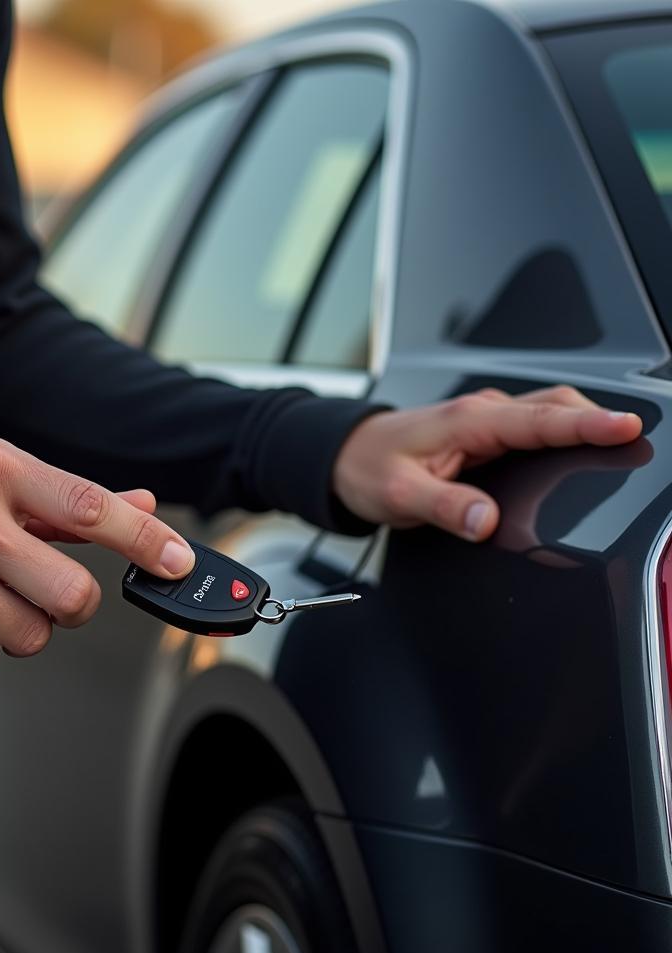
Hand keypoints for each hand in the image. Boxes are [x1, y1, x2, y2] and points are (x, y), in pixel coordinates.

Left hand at [332, 386, 642, 540]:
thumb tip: (486, 520)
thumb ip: (445, 506)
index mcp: (466, 421)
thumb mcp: (400, 494)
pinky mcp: (482, 432)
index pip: (538, 421)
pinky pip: (532, 426)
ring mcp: (482, 420)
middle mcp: (479, 413)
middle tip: (638, 439)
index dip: (585, 424)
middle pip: (553, 406)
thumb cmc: (366, 468)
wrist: (340, 456)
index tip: (625, 428)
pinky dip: (561, 431)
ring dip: (583, 422)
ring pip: (545, 412)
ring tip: (622, 442)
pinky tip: (576, 449)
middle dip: (598, 418)